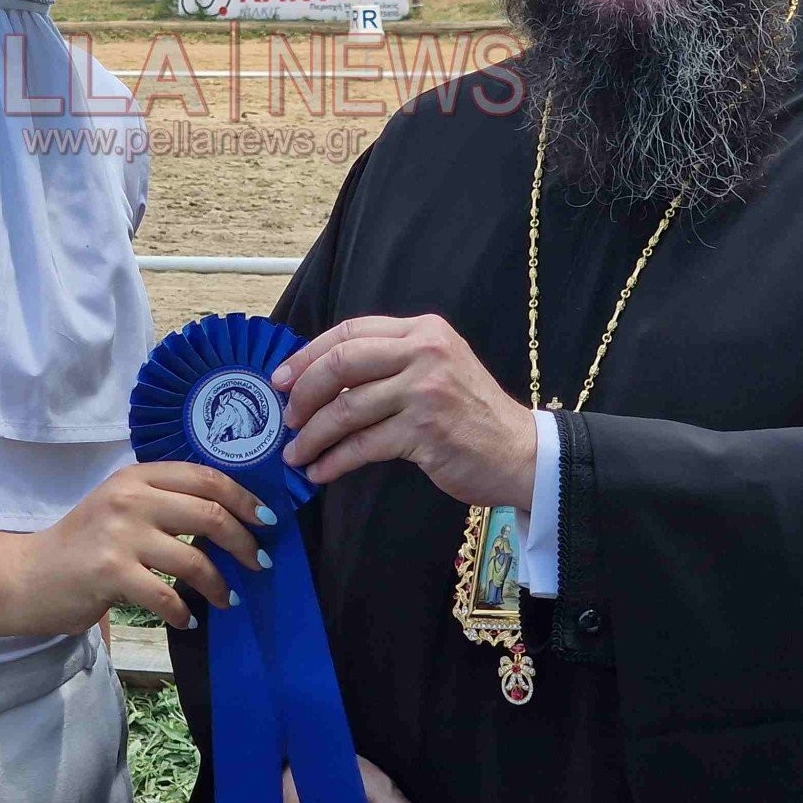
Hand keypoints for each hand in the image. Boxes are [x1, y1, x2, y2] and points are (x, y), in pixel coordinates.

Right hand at [18, 462, 270, 635]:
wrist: (29, 575)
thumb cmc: (83, 543)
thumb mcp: (122, 506)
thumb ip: (165, 502)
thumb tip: (231, 517)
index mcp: (138, 476)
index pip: (205, 477)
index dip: (244, 498)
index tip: (266, 521)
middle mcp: (130, 498)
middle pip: (209, 514)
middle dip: (244, 542)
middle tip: (260, 564)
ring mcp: (119, 535)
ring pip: (193, 559)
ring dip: (220, 585)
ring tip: (229, 599)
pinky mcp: (110, 572)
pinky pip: (166, 595)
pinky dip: (185, 612)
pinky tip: (189, 619)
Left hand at [277, 316, 535, 505]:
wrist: (520, 452)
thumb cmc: (470, 413)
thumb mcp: (435, 367)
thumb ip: (389, 362)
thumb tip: (318, 379)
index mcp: (422, 330)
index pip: (349, 332)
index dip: (308, 355)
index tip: (281, 379)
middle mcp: (424, 352)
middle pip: (341, 364)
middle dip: (303, 392)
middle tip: (287, 418)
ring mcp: (425, 391)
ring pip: (346, 409)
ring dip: (313, 435)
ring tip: (296, 454)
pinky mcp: (425, 431)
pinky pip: (363, 445)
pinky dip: (334, 460)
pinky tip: (320, 471)